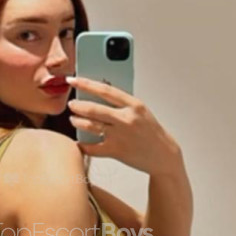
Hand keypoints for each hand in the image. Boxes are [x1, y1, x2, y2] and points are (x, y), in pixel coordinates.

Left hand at [66, 74, 180, 174]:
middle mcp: (127, 119)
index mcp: (134, 105)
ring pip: (90, 126)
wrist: (163, 155)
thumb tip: (97, 93)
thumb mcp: (140, 111)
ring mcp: (120, 136)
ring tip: (73, 119)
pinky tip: (79, 142)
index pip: (105, 90)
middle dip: (78, 105)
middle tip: (72, 104)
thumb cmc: (151, 132)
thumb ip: (122, 103)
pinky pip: (92, 147)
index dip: (86, 83)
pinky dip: (82, 145)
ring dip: (77, 122)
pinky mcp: (116, 151)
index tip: (74, 80)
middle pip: (94, 108)